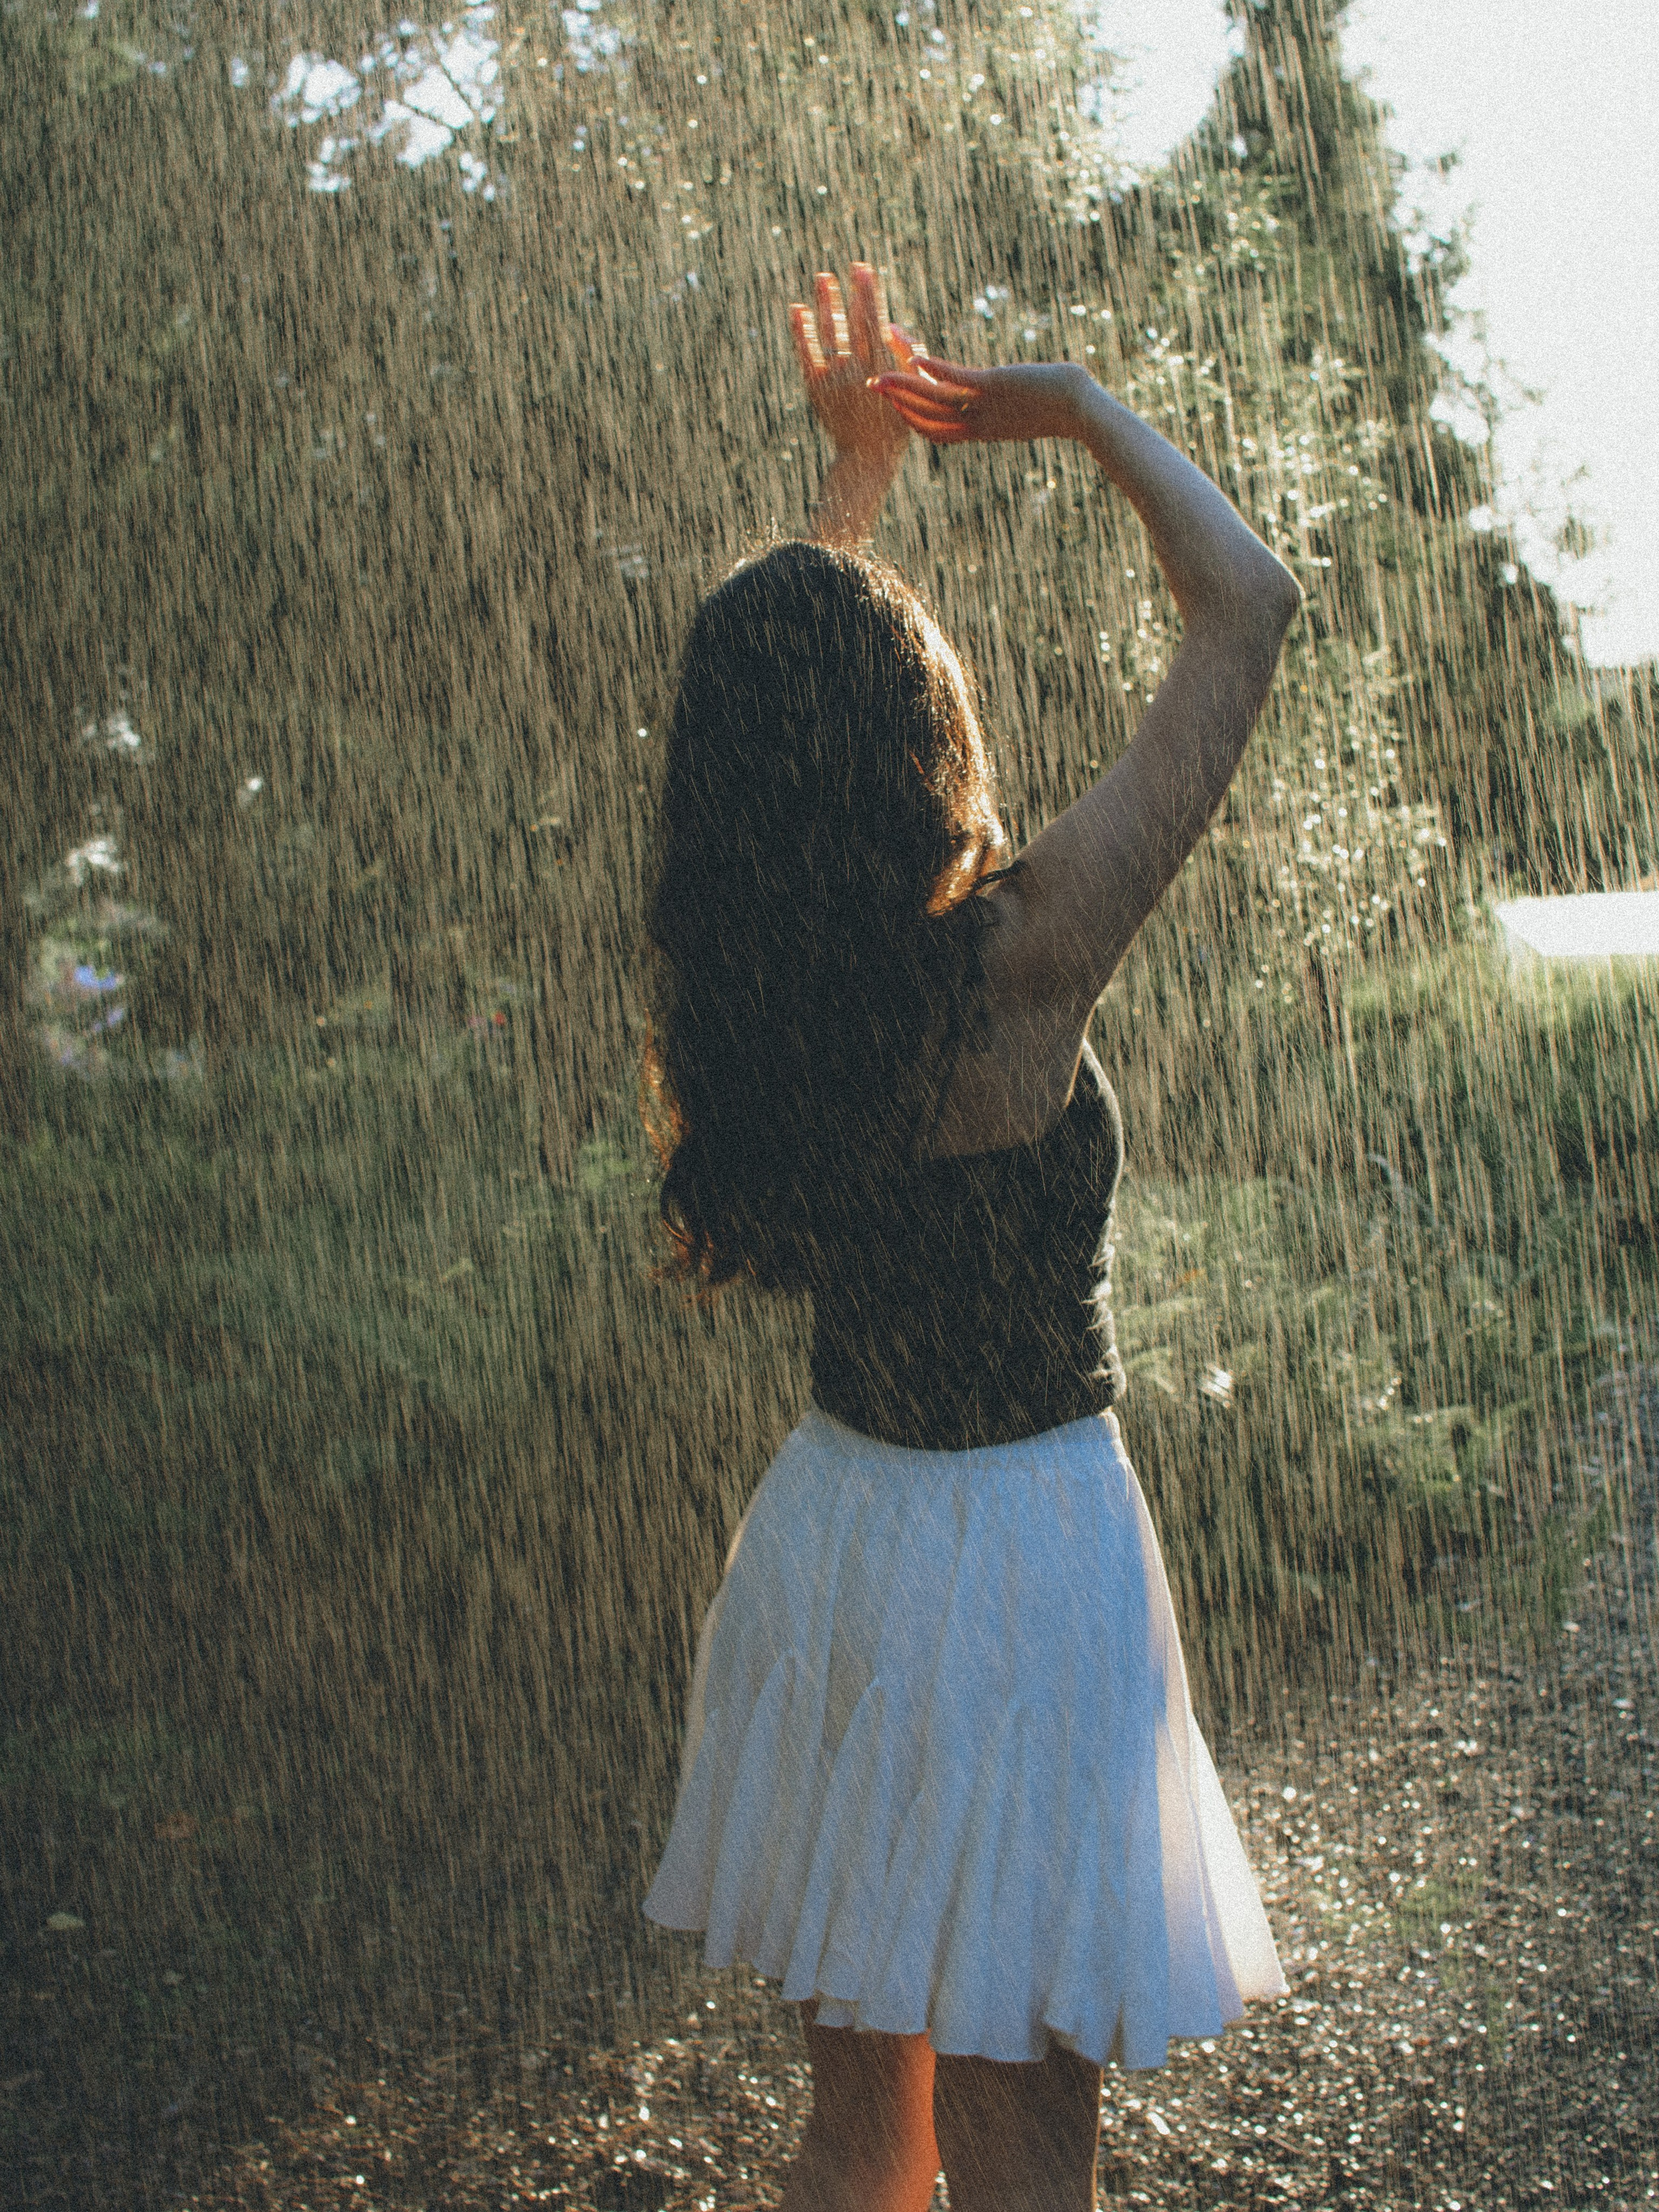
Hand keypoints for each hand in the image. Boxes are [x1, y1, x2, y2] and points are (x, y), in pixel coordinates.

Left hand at [789, 262, 924, 478]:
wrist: (865, 459)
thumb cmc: (893, 425)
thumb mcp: (909, 391)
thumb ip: (904, 357)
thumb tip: (894, 325)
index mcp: (882, 368)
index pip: (874, 322)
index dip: (869, 295)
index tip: (866, 271)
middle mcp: (857, 370)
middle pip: (853, 322)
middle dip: (853, 292)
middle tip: (851, 267)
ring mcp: (834, 378)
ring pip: (829, 332)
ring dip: (827, 303)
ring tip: (824, 278)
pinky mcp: (816, 388)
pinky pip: (807, 353)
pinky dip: (801, 331)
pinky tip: (798, 309)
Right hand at [868, 355, 1090, 445]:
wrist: (1081, 408)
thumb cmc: (1060, 405)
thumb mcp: (1024, 409)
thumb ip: (1005, 406)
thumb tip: (1005, 396)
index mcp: (981, 432)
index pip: (933, 432)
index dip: (908, 418)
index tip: (890, 403)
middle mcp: (977, 423)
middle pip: (926, 417)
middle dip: (896, 402)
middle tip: (870, 386)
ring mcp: (985, 405)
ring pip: (934, 400)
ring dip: (905, 387)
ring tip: (880, 375)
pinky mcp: (995, 386)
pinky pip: (957, 380)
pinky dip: (935, 370)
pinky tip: (916, 358)